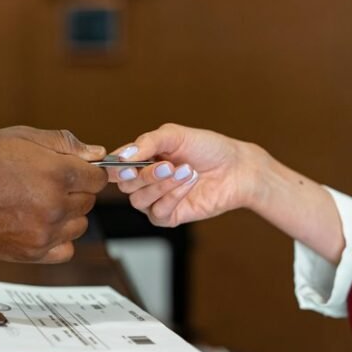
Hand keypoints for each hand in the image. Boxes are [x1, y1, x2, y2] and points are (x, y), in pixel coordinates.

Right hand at [0, 126, 107, 262]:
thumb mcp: (19, 137)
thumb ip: (63, 144)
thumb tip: (97, 153)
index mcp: (55, 172)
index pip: (98, 178)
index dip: (87, 171)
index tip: (72, 169)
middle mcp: (54, 205)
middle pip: (88, 200)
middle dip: (74, 190)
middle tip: (43, 182)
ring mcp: (43, 233)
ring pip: (79, 225)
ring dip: (67, 215)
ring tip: (36, 203)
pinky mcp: (31, 254)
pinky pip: (65, 249)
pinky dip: (57, 239)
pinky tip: (37, 225)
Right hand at [109, 123, 268, 226]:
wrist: (236, 168)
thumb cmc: (208, 148)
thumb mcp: (175, 135)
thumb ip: (147, 142)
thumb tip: (122, 156)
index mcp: (142, 159)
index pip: (115, 166)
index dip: (115, 167)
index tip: (125, 163)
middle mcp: (145, 180)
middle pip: (125, 185)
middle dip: (145, 175)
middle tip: (168, 165)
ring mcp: (156, 200)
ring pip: (139, 200)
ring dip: (162, 185)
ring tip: (186, 171)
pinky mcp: (170, 216)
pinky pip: (158, 213)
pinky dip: (173, 197)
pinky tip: (188, 184)